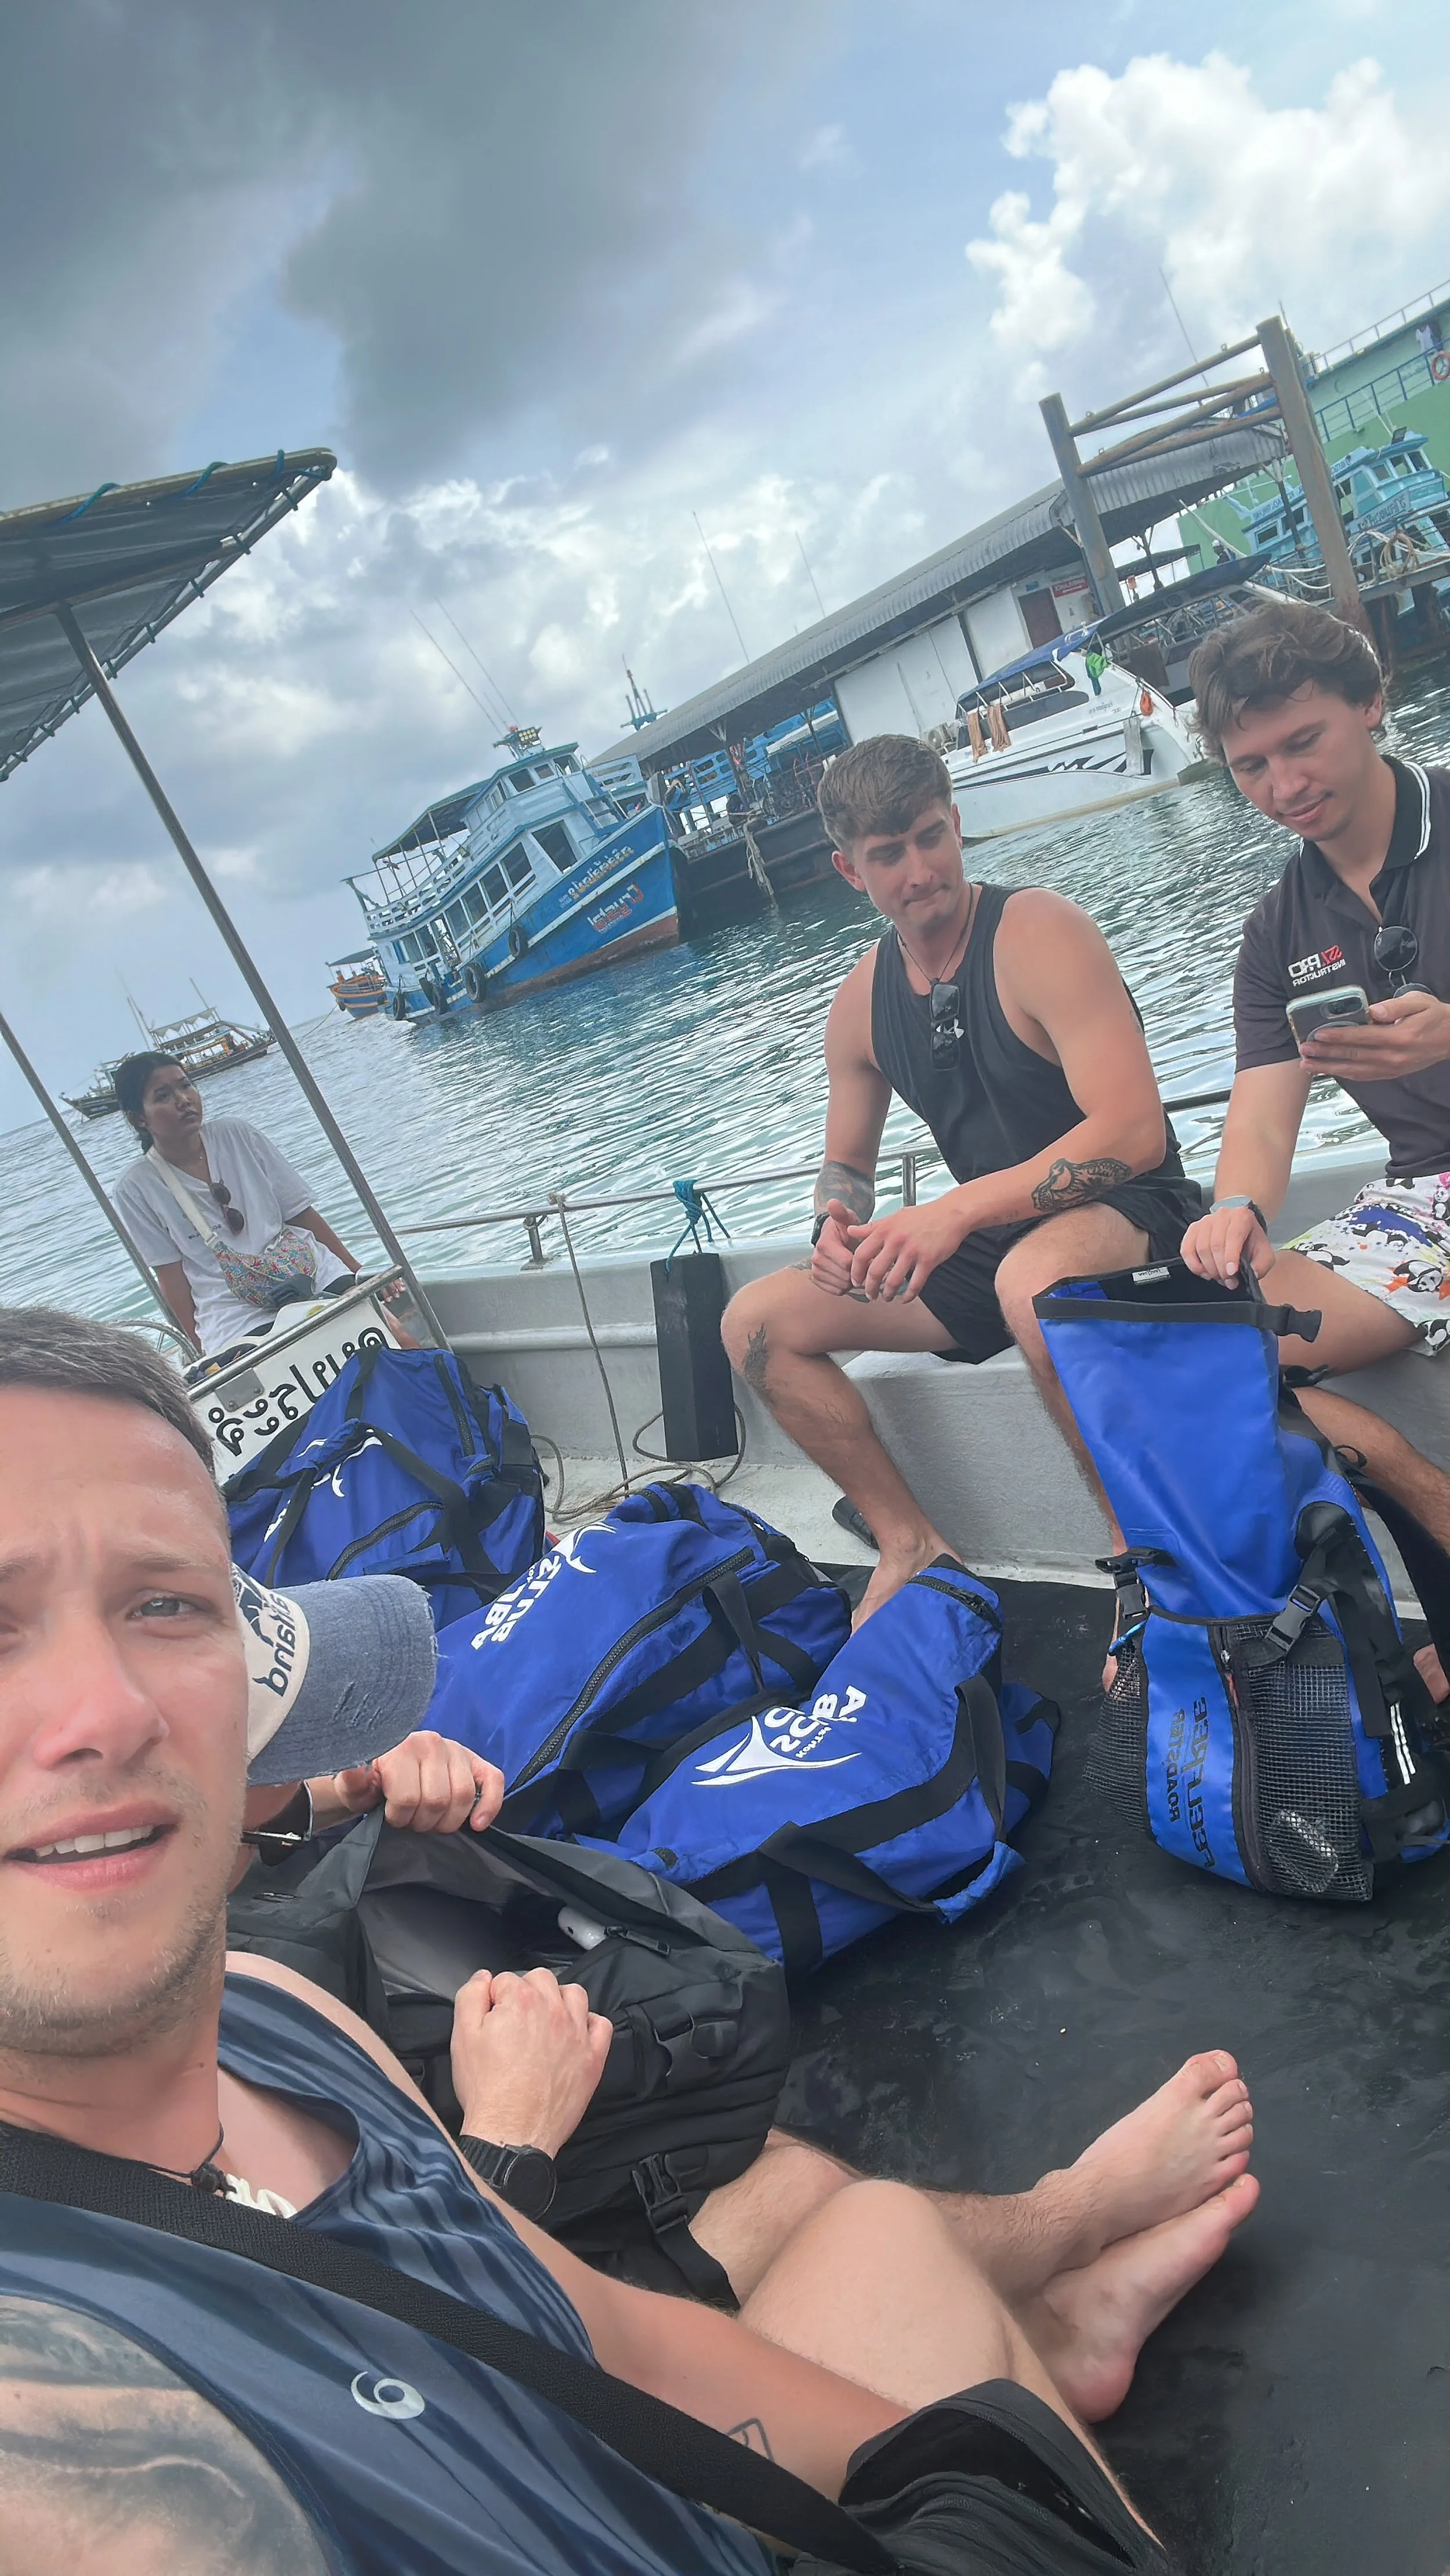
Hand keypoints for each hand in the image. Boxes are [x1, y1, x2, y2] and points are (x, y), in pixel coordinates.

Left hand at [326, 1730, 504, 1833]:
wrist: (386, 1769)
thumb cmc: (371, 1783)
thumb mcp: (354, 1786)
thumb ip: (352, 1781)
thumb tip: (354, 1771)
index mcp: (401, 1748)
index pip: (407, 1798)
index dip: (399, 1818)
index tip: (392, 1817)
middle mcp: (432, 1743)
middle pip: (438, 1801)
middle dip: (423, 1822)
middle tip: (412, 1822)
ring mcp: (456, 1750)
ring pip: (464, 1796)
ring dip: (448, 1821)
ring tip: (432, 1821)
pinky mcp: (475, 1761)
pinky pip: (494, 1780)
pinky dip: (490, 1805)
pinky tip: (478, 1824)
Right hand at [450, 1967, 613, 2155]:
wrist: (511, 2133)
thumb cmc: (486, 2090)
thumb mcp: (463, 2038)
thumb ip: (470, 1998)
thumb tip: (483, 1978)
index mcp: (522, 2001)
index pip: (506, 1979)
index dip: (494, 1998)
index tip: (491, 2018)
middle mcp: (554, 2010)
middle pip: (542, 1979)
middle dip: (525, 1992)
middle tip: (513, 2021)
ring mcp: (577, 2033)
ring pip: (574, 1994)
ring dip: (558, 2000)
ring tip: (543, 2022)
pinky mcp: (592, 2058)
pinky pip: (601, 2025)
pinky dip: (589, 2024)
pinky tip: (573, 2035)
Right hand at [810, 1200, 862, 1295]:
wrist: (833, 1238)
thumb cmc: (844, 1228)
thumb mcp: (846, 1219)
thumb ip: (841, 1213)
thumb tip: (833, 1202)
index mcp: (824, 1245)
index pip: (848, 1263)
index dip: (862, 1263)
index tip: (867, 1256)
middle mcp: (816, 1259)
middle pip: (846, 1277)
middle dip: (858, 1272)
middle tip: (862, 1263)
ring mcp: (815, 1270)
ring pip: (842, 1286)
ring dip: (852, 1280)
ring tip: (854, 1267)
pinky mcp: (817, 1280)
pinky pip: (836, 1291)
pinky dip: (845, 1286)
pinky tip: (847, 1274)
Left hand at [845, 1195, 969, 1299]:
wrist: (951, 1213)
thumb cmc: (922, 1215)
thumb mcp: (894, 1217)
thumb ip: (872, 1227)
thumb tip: (850, 1231)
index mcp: (884, 1230)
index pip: (861, 1255)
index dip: (855, 1271)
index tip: (855, 1281)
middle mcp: (895, 1241)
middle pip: (875, 1271)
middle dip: (870, 1288)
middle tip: (870, 1295)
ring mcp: (912, 1251)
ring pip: (894, 1281)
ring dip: (888, 1294)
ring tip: (887, 1297)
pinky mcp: (928, 1260)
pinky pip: (915, 1284)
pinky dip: (909, 1295)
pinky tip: (905, 1299)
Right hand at [1180, 1206, 1272, 1286]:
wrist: (1241, 1227)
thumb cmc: (1252, 1242)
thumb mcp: (1265, 1253)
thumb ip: (1261, 1265)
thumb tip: (1250, 1275)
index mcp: (1242, 1217)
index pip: (1233, 1236)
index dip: (1231, 1256)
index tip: (1231, 1273)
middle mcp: (1222, 1215)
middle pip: (1215, 1244)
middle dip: (1220, 1267)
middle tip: (1228, 1281)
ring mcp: (1205, 1221)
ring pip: (1201, 1247)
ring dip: (1209, 1268)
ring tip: (1218, 1277)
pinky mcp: (1193, 1229)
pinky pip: (1186, 1249)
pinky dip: (1193, 1264)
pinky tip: (1203, 1272)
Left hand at [1300, 987, 1449, 1079]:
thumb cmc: (1434, 1016)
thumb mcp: (1419, 1002)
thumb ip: (1395, 1005)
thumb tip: (1373, 1011)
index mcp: (1399, 1037)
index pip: (1362, 1037)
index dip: (1339, 1036)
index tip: (1319, 1034)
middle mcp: (1393, 1057)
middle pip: (1353, 1056)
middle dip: (1325, 1054)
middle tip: (1304, 1050)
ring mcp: (1392, 1068)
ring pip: (1355, 1071)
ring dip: (1329, 1068)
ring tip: (1307, 1065)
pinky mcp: (1391, 1073)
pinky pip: (1363, 1076)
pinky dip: (1344, 1074)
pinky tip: (1328, 1071)